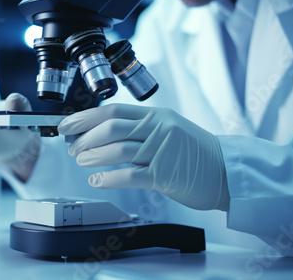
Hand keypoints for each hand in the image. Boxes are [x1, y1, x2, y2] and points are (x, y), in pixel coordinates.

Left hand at [58, 104, 229, 210]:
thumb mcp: (169, 129)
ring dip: (93, 156)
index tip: (67, 124)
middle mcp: (158, 129)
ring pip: (118, 150)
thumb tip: (102, 135)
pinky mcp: (165, 174)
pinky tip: (97, 181)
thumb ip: (140, 130)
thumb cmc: (195, 152)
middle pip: (111, 128)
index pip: (113, 111)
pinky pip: (129, 175)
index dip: (85, 117)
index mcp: (156, 116)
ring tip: (81, 160)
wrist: (225, 171)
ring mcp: (162, 151)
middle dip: (85, 138)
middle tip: (71, 147)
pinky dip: (108, 178)